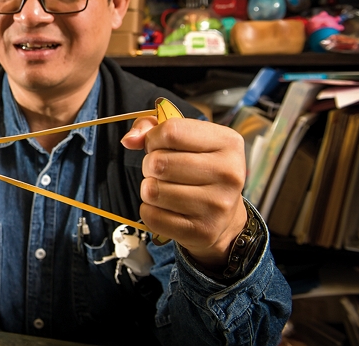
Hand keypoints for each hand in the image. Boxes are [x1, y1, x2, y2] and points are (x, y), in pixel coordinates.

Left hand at [121, 117, 247, 272]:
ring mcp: (217, 206)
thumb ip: (151, 127)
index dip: (154, 138)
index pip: (171, 131)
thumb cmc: (198, 167)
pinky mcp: (202, 232)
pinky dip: (150, 211)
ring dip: (150, 188)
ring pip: (153, 190)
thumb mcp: (184, 138)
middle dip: (150, 165)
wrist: (223, 215)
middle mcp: (229, 173)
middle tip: (162, 171)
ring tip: (166, 189)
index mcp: (228, 142)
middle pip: (159, 162)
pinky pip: (152, 216)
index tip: (159, 146)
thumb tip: (129, 140)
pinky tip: (167, 208)